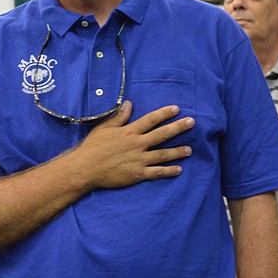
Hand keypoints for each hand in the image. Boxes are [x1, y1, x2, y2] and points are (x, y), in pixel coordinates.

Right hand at [74, 101, 193, 190]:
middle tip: (192, 123)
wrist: (85, 168)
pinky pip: (157, 172)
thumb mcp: (104, 128)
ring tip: (189, 150)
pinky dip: (168, 171)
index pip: (151, 120)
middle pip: (162, 134)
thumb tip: (129, 103)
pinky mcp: (137, 174)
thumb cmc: (93, 147)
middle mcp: (137, 144)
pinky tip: (179, 169)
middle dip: (178, 128)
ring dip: (178, 151)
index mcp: (130, 131)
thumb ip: (119, 117)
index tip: (176, 109)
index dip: (164, 113)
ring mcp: (139, 160)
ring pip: (163, 154)